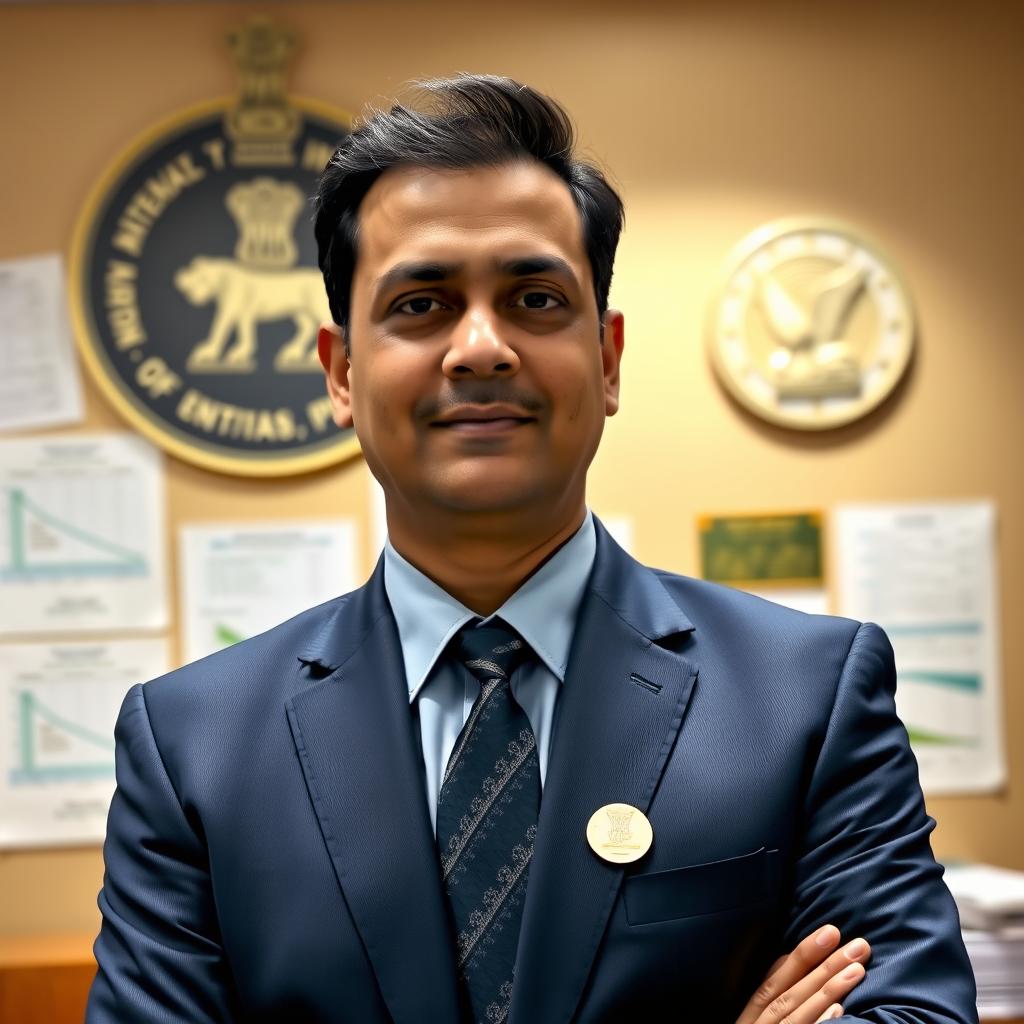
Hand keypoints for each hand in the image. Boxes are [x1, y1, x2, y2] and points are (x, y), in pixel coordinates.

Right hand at [734, 925, 871, 1023]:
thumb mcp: (754, 1020)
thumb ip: (770, 997)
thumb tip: (786, 960)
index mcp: (751, 1015)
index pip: (774, 980)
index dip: (802, 955)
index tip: (830, 932)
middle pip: (790, 993)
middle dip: (823, 966)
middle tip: (857, 944)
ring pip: (797, 1012)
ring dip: (828, 990)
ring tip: (857, 969)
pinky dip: (820, 1023)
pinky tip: (840, 1011)